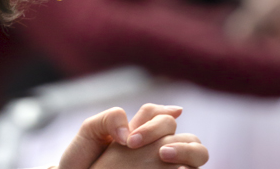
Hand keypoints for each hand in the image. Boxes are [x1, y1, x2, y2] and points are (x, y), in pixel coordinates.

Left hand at [58, 104, 207, 168]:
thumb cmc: (82, 157)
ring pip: (197, 152)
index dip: (156, 121)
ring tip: (164, 158)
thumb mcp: (90, 131)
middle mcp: (158, 149)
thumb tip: (133, 128)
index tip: (131, 140)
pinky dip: (185, 168)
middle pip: (188, 135)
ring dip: (187, 152)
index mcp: (142, 132)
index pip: (163, 115)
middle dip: (178, 140)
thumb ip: (110, 118)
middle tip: (159, 153)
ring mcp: (164, 166)